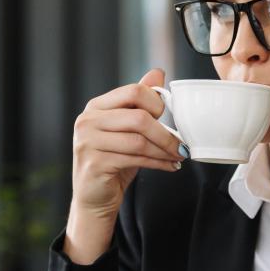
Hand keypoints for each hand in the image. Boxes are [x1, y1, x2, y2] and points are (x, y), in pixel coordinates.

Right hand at [64, 68, 184, 263]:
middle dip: (165, 133)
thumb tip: (157, 73)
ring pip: (139, 141)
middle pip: (138, 117)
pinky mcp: (94, 164)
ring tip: (178, 156)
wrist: (93, 198)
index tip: (167, 118)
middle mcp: (87, 121)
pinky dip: (158, 163)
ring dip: (165, 150)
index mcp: (96, 107)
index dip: (156, 104)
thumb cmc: (112, 161)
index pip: (133, 92)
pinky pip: (135, 159)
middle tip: (181, 145)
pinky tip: (169, 166)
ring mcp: (88, 143)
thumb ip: (138, 102)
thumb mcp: (126, 129)